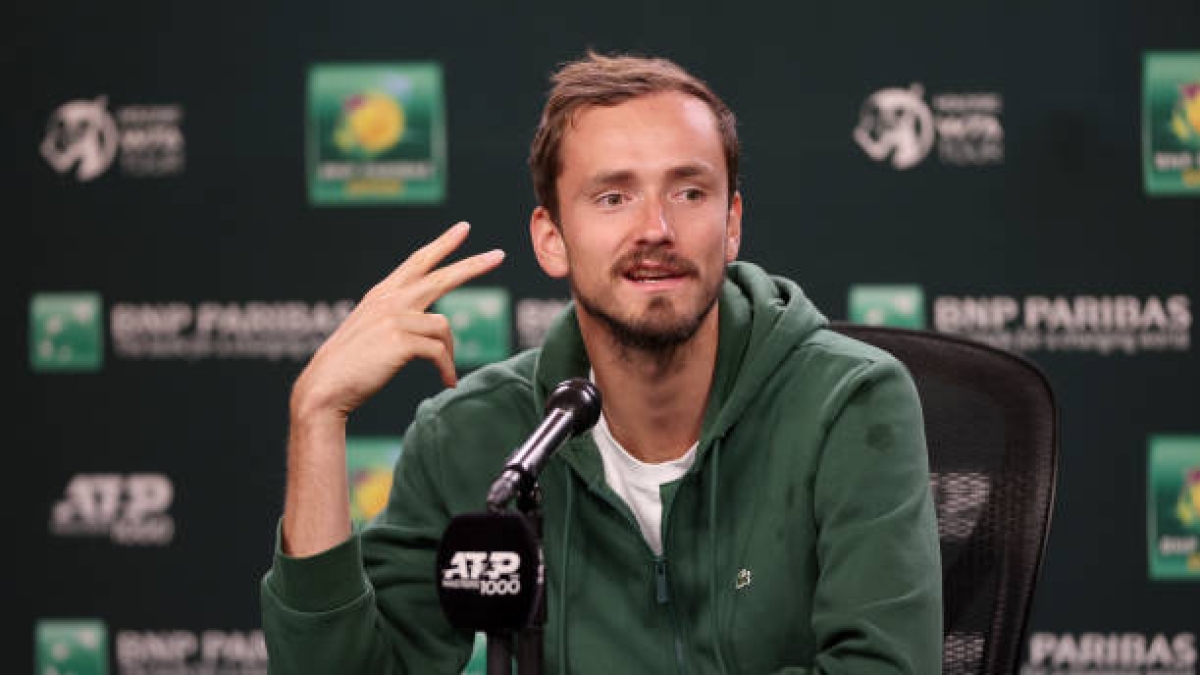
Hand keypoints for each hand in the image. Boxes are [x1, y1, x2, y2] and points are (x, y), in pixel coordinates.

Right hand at [291, 221, 505, 421]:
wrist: (325, 388)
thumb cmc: (349, 367)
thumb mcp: (371, 332)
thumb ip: (397, 320)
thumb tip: (430, 325)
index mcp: (382, 295)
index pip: (418, 261)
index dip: (442, 244)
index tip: (463, 228)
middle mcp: (390, 300)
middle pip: (440, 276)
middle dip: (473, 265)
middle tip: (499, 255)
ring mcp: (394, 318)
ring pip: (443, 326)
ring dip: (450, 353)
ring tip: (446, 374)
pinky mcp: (400, 340)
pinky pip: (439, 352)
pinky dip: (446, 369)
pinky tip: (447, 382)